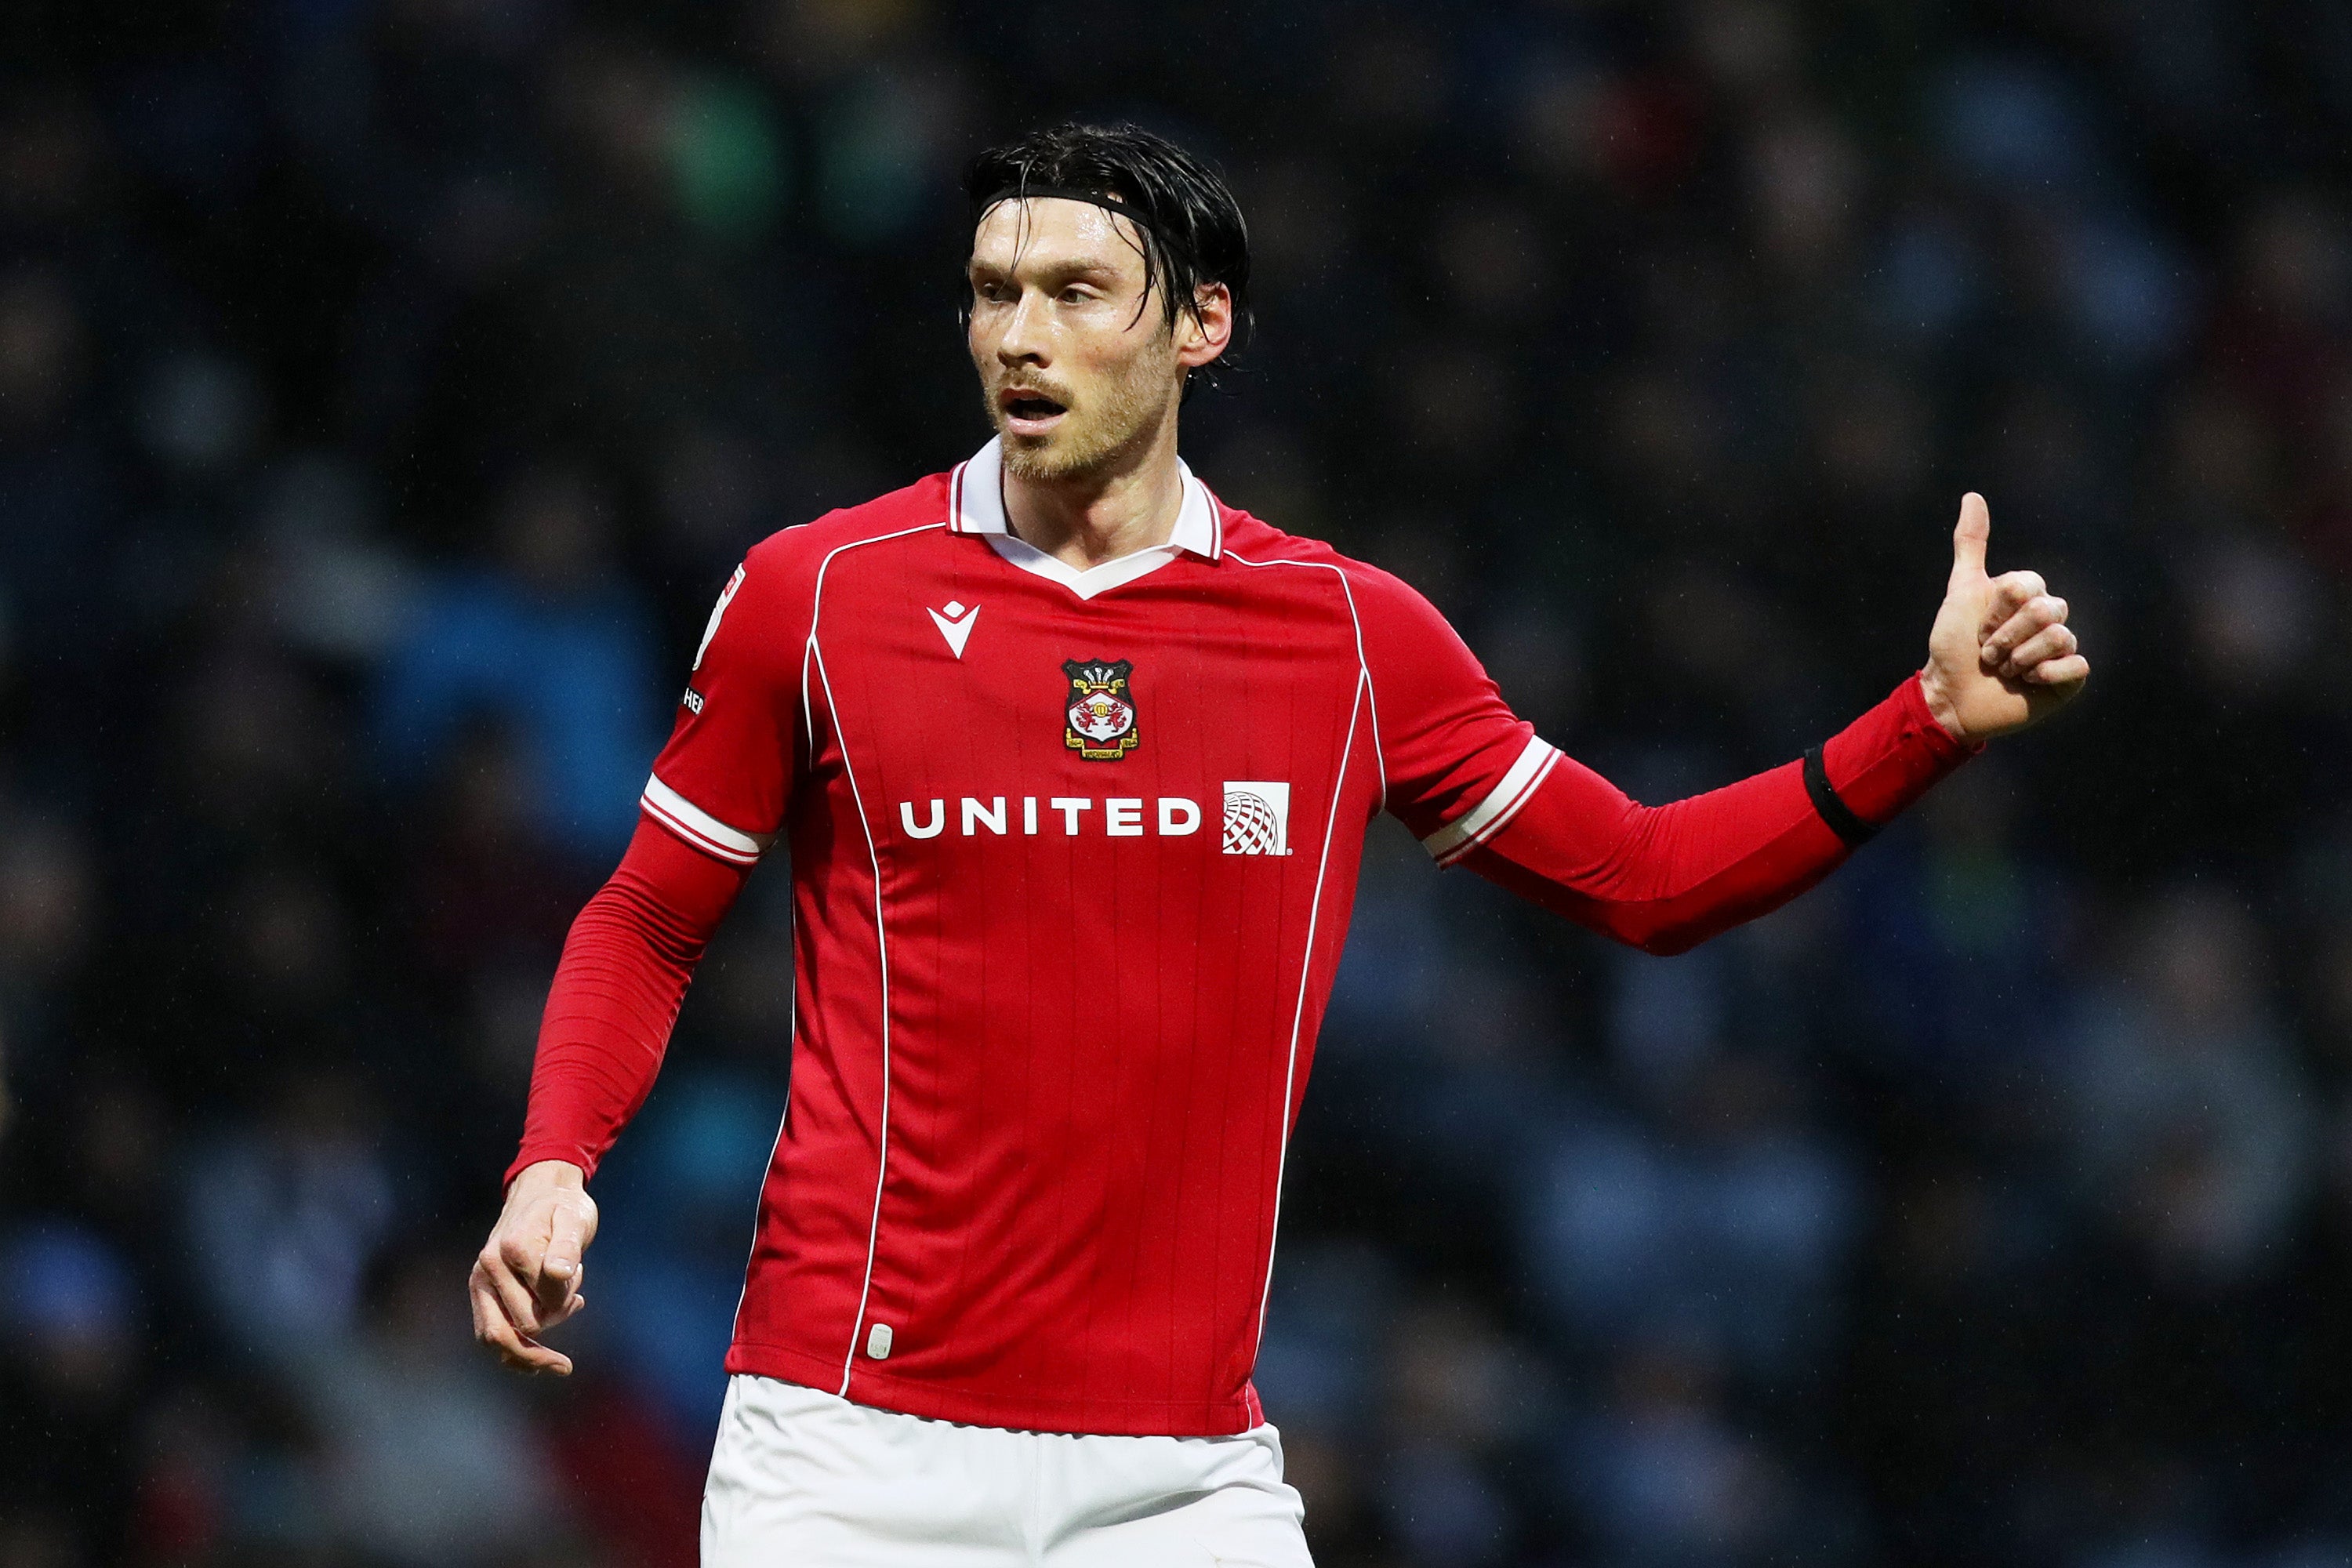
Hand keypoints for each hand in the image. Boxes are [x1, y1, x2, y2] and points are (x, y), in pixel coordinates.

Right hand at [470, 1159, 596, 1374]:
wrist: (539, 1195)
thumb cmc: (563, 1208)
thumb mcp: (575, 1219)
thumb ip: (567, 1245)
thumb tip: (558, 1273)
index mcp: (513, 1248)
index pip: (546, 1301)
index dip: (566, 1299)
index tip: (577, 1275)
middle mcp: (488, 1268)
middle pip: (524, 1326)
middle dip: (555, 1316)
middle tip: (573, 1293)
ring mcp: (480, 1283)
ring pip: (498, 1341)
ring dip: (535, 1340)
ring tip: (561, 1313)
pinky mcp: (480, 1294)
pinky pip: (490, 1336)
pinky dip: (518, 1350)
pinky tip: (546, 1344)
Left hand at [1918, 493, 2088, 745]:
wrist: (1950, 697)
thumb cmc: (1953, 645)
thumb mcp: (1961, 590)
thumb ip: (1971, 545)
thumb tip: (1972, 495)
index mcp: (2028, 596)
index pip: (2027, 587)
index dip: (1996, 611)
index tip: (1978, 628)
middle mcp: (2048, 619)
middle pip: (2046, 610)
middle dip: (2006, 636)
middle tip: (1989, 653)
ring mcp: (2061, 649)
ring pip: (2059, 637)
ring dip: (2019, 658)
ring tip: (2004, 671)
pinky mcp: (2069, 679)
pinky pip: (2077, 665)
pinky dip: (2047, 674)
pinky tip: (2029, 682)